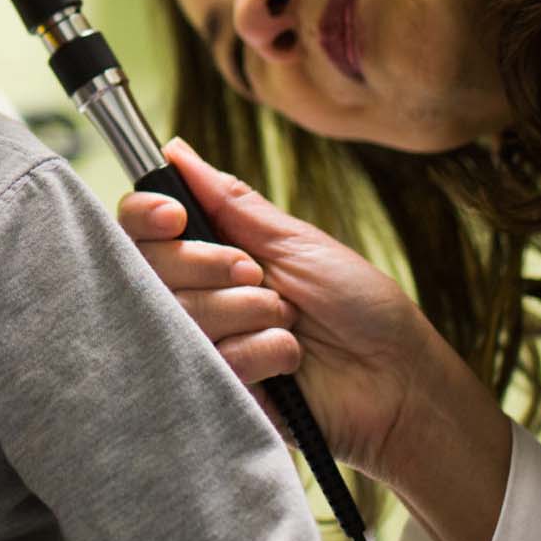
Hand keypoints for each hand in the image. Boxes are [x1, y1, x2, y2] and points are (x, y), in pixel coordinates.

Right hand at [120, 139, 512, 540]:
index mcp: (215, 249)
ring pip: (182, 314)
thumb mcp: (294, 240)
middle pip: (152, 268)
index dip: (146, 217)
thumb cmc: (358, 303)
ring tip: (289, 321)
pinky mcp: (220, 389)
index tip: (175, 217)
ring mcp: (207, 344)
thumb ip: (230, 201)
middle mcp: (201, 294)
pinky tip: (290, 360)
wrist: (397, 378)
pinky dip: (259, 351)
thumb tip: (177, 151)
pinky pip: (212, 360)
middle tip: (256, 273)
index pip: (143, 228)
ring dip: (246, 309)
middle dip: (207, 263)